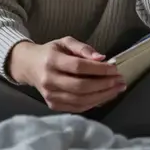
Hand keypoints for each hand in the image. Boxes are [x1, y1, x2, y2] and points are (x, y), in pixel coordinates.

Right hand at [8, 37, 125, 112]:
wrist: (29, 66)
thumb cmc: (51, 52)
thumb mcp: (65, 42)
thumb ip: (83, 48)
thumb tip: (101, 58)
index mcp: (51, 60)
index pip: (78, 67)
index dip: (98, 69)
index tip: (114, 68)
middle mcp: (49, 80)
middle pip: (81, 87)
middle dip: (104, 85)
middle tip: (120, 81)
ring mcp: (50, 95)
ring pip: (81, 100)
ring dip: (103, 96)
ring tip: (117, 89)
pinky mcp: (53, 105)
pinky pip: (78, 107)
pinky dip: (94, 103)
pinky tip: (105, 96)